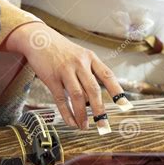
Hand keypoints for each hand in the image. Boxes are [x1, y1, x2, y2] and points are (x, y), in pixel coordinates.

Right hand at [5, 22, 126, 130]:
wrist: (38, 38)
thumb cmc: (62, 50)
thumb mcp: (80, 55)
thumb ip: (90, 73)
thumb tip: (96, 99)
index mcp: (90, 58)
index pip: (108, 76)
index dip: (117, 91)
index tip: (125, 106)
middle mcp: (80, 63)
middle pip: (93, 90)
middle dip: (99, 110)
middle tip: (103, 125)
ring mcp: (65, 70)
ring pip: (78, 96)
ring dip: (82, 114)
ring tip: (85, 126)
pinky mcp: (51, 78)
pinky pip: (61, 99)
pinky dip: (67, 113)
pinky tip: (71, 122)